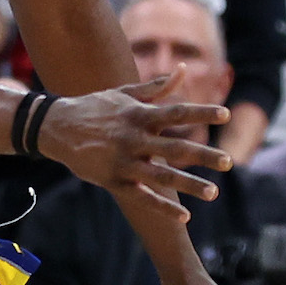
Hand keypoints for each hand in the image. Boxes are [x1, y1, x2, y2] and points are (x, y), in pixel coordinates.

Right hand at [37, 72, 234, 220]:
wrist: (57, 128)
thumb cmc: (95, 108)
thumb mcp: (125, 94)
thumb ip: (157, 87)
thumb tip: (184, 69)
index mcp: (139, 115)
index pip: (177, 112)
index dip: (202, 113)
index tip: (226, 114)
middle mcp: (134, 138)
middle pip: (175, 148)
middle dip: (203, 156)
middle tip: (229, 162)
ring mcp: (123, 161)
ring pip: (162, 176)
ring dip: (189, 185)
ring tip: (213, 192)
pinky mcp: (113, 180)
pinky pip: (142, 196)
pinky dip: (163, 207)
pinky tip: (185, 215)